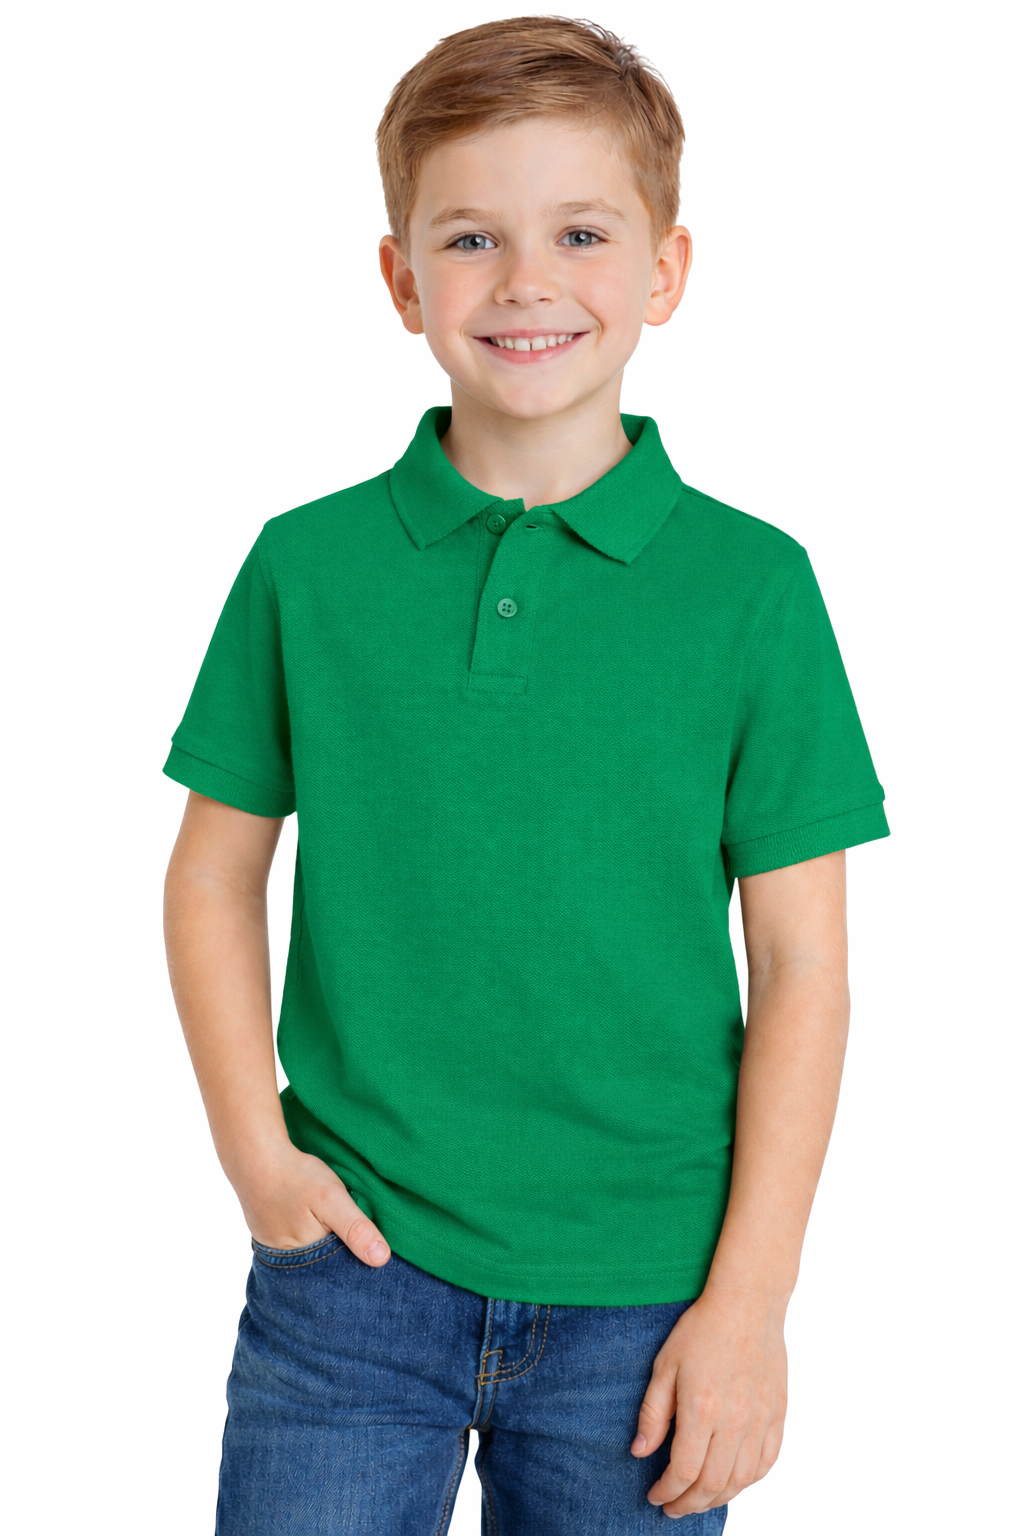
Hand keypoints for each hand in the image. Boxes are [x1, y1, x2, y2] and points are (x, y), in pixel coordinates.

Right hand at [233, 1140, 390, 1266]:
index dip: (359, 1256)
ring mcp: (275, 1250)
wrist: (254, 1157)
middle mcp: (288, 1263)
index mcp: (307, 1260)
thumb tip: (381, 1260)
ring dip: (323, 1243)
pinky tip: (311, 1219)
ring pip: (310, 1254)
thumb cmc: (294, 1176)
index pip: (342, 1270)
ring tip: (327, 1220)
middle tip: (346, 1223)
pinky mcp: (268, 1236)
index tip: (372, 1243)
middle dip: (341, 1251)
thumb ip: (355, 1228)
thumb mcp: (331, 1199)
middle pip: (325, 1264)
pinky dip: (306, 1234)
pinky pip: (295, 1244)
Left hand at [630, 1287, 786, 1516]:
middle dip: (689, 1504)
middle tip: (673, 1507)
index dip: (666, 1491)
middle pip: (713, 1485)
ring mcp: (761, 1420)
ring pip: (741, 1480)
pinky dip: (748, 1481)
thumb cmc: (701, 1330)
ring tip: (698, 1498)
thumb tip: (640, 1451)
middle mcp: (735, 1421)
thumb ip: (653, 1413)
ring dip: (718, 1498)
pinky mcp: (778, 1414)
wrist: (747, 1304)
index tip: (654, 1495)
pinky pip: (767, 1462)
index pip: (683, 1471)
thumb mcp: (665, 1366)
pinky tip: (732, 1481)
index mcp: (703, 1409)